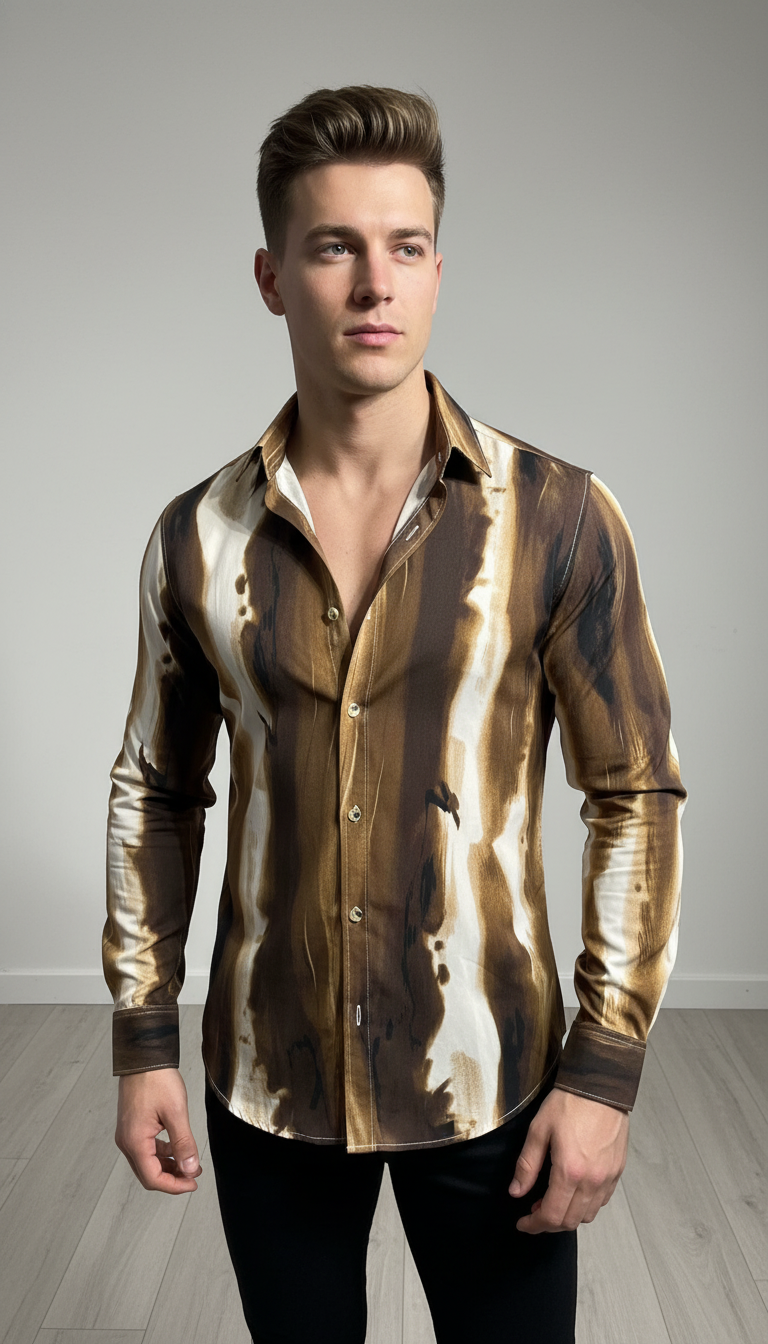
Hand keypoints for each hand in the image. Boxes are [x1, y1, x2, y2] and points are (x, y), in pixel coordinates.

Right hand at [115, 1067, 202, 1193]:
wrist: (144, 1056)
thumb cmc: (156, 1079)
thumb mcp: (176, 1112)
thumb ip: (183, 1144)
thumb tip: (190, 1168)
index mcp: (134, 1141)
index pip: (153, 1178)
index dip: (174, 1185)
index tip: (193, 1182)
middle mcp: (126, 1141)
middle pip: (148, 1173)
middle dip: (172, 1178)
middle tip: (194, 1175)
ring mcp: (127, 1134)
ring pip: (147, 1162)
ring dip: (168, 1166)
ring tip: (189, 1163)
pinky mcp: (132, 1126)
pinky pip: (146, 1148)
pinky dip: (162, 1153)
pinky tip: (176, 1148)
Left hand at [509, 1086, 628, 1232]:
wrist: (600, 1086)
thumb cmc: (569, 1103)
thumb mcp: (538, 1130)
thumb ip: (527, 1165)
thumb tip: (516, 1192)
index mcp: (569, 1172)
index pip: (552, 1216)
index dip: (534, 1225)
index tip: (523, 1223)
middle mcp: (592, 1180)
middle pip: (570, 1221)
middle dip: (549, 1223)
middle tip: (534, 1211)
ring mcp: (607, 1177)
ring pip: (588, 1215)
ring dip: (568, 1216)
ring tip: (553, 1201)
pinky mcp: (617, 1171)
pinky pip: (602, 1201)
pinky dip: (586, 1205)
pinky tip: (574, 1192)